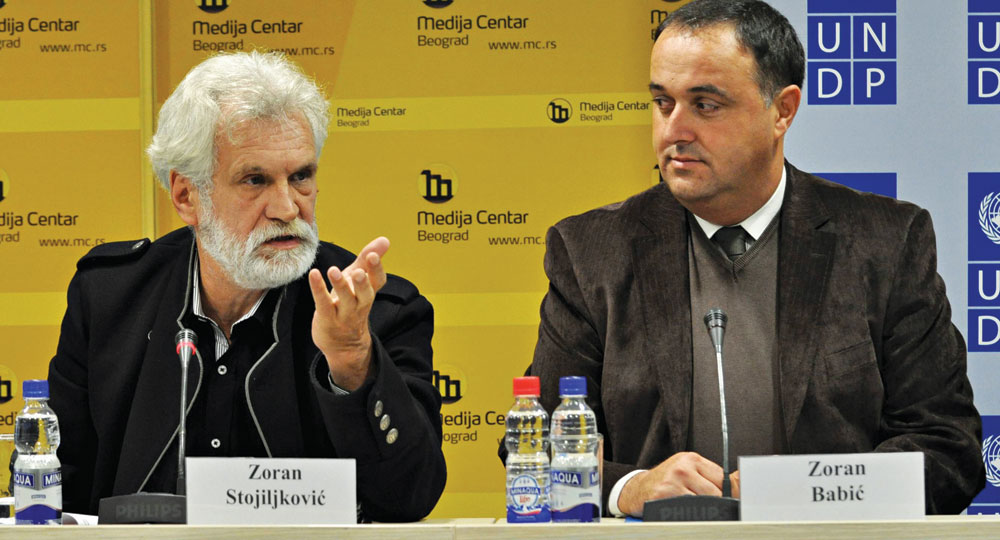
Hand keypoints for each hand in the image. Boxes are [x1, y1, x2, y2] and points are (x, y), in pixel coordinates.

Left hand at [307, 237, 388, 390]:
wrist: (343, 344)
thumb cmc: (350, 304)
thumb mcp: (359, 281)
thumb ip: (368, 260)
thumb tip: (385, 239)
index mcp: (369, 292)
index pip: (378, 281)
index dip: (376, 269)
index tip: (373, 255)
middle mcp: (360, 304)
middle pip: (365, 294)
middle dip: (362, 282)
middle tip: (358, 271)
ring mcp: (344, 313)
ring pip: (345, 300)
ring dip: (340, 285)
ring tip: (333, 271)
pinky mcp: (327, 318)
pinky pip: (323, 303)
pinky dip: (318, 289)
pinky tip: (314, 274)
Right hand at [617, 452, 738, 515]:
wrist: (637, 489)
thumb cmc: (666, 481)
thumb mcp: (688, 471)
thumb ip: (712, 476)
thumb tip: (742, 479)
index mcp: (691, 459)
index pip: (722, 478)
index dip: (726, 493)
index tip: (724, 500)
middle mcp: (682, 467)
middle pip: (715, 493)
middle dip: (714, 504)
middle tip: (703, 506)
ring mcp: (673, 480)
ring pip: (704, 503)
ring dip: (701, 511)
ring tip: (691, 508)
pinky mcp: (664, 494)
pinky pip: (688, 510)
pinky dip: (688, 514)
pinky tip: (680, 510)